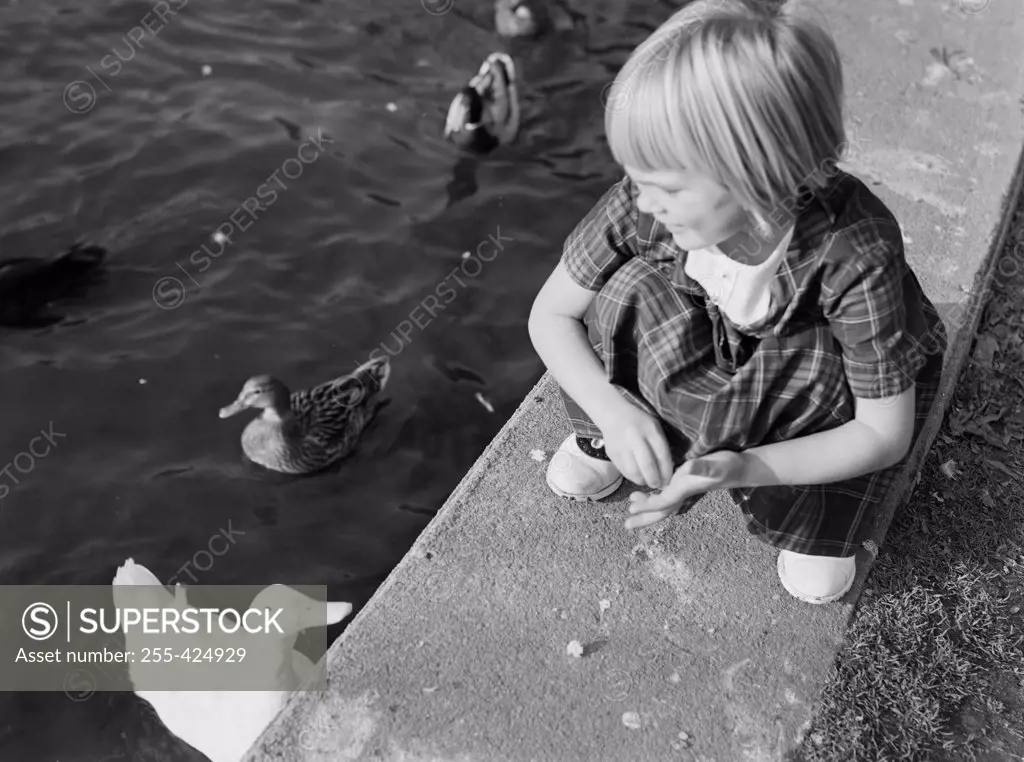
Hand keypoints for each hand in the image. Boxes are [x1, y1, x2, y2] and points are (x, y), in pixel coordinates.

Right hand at [596, 402, 673, 488]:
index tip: (669, 480)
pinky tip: (638, 476)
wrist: (614, 414)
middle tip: (658, 485)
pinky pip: (624, 471)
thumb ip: (662, 447)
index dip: (666, 471)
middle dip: (655, 479)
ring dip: (643, 481)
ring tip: (648, 481)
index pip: (662, 455)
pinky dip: (633, 477)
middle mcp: (635, 438)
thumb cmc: (640, 422)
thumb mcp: (655, 428)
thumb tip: (667, 471)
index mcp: (651, 430)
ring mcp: (622, 446)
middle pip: (647, 465)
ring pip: (634, 471)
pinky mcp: (612, 453)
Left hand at [624, 450, 747, 529]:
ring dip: (648, 507)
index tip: (632, 508)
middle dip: (645, 518)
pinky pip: (668, 495)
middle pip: (662, 510)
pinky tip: (650, 491)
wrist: (741, 468)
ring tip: (633, 503)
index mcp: (685, 489)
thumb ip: (703, 467)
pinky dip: (657, 497)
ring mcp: (685, 489)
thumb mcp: (717, 465)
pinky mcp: (687, 483)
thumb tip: (687, 469)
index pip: (663, 502)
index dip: (648, 506)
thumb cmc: (728, 465)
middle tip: (627, 524)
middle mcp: (683, 492)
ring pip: (664, 503)